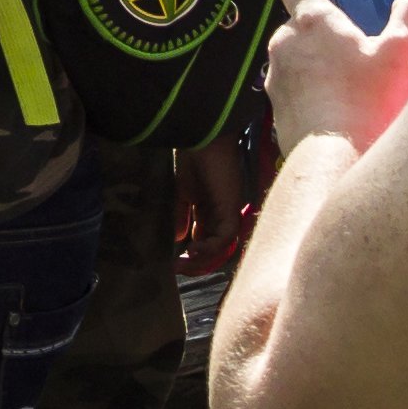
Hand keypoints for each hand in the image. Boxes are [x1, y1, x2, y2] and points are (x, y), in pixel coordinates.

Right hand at [173, 141, 257, 276]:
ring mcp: (230, 212)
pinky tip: (192, 250)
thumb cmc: (192, 159)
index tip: (175, 261)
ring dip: (204, 258)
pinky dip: (210, 247)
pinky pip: (225, 237)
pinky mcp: (232, 209)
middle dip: (198, 261)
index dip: (194, 252)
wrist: (203, 140)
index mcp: (212, 209)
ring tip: (183, 262)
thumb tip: (179, 238)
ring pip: (223, 246)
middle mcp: (224, 214)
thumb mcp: (183, 192)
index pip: (207, 238)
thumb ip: (182, 215)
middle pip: (216, 247)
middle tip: (178, 268)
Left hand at [260, 0, 407, 156]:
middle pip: (303, 21)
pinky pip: (298, 88)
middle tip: (365, 47)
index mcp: (310, 21)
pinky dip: (319, 90)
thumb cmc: (369, 103)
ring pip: (300, 56)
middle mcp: (284, 44)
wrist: (336, 161)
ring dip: (326, 62)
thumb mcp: (404, 52)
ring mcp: (277, 78)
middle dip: (333, 29)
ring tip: (360, 83)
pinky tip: (348, 110)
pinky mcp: (278, 109)